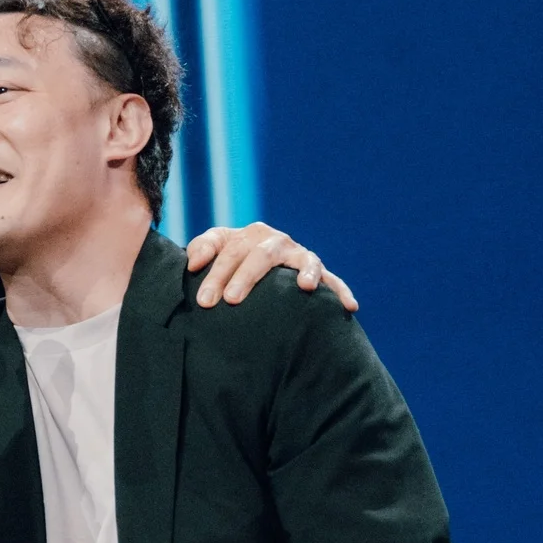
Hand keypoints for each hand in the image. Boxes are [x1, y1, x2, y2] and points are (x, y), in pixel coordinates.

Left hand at [186, 222, 360, 311]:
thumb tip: (193, 263)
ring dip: (306, 272)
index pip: (230, 252)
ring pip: (303, 260)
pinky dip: (341, 291)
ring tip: (304, 287)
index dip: (216, 274)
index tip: (204, 300)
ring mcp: (297, 255)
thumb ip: (202, 249)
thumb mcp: (212, 249)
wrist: (249, 262)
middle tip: (231, 301)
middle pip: (261, 255)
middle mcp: (275, 241)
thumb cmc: (227, 260)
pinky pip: (332, 280)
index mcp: (248, 235)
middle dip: (245, 277)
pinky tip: (350, 306)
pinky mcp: (315, 272)